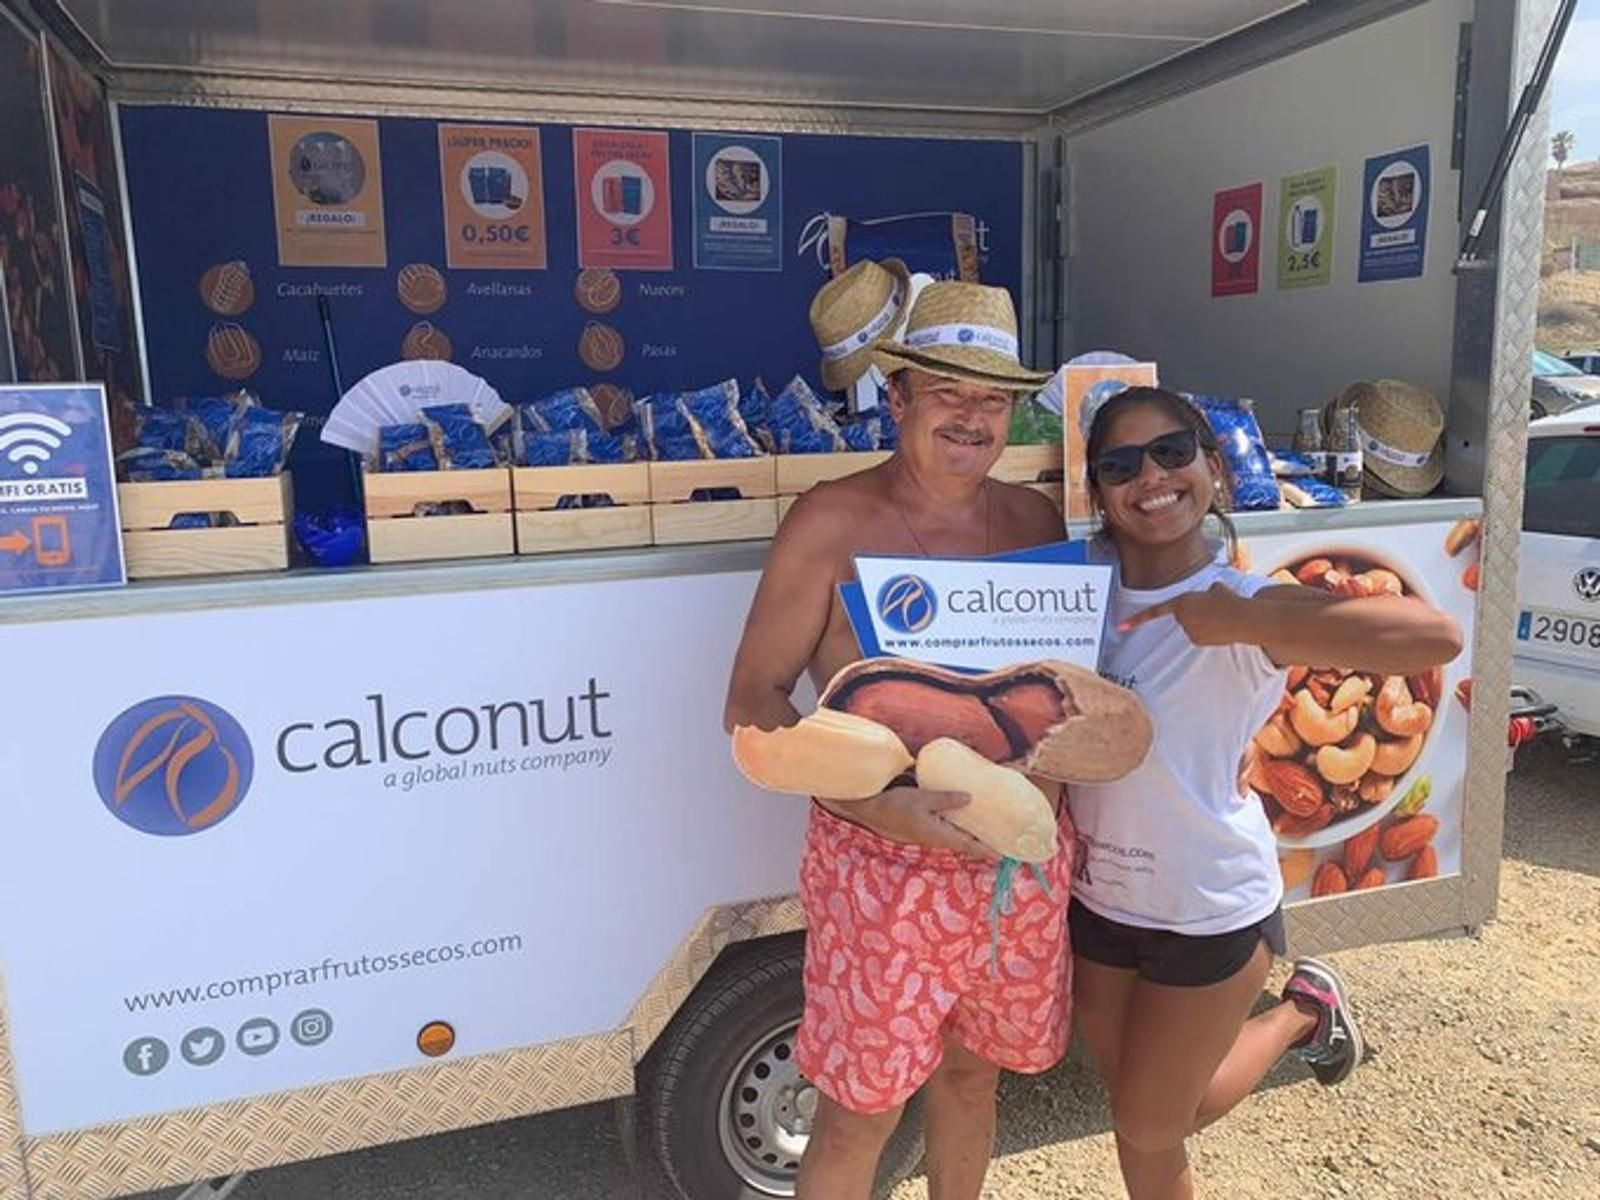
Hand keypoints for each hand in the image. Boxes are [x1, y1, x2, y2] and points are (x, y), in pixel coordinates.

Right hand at [822, 787, 997, 860]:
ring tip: (987, 827)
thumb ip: (946, 799)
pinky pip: (947, 830)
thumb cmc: (895, 805)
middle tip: (1002, 839)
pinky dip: (959, 826)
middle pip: (965, 844)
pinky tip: (962, 816)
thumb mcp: (922, 799)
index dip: (986, 850)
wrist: (871, 809)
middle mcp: (937, 838)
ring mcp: (929, 834)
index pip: (968, 846)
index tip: (1003, 855)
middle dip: (983, 843)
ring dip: (971, 835)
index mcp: (939, 835)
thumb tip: (970, 798)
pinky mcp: (923, 827)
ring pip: (956, 837)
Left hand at [1120, 582, 1250, 645]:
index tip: (1120, 627)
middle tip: (1215, 608)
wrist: (1243, 618)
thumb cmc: (1230, 600)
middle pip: (1185, 614)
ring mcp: (1189, 631)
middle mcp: (1182, 618)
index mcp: (1182, 601)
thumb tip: (1211, 592)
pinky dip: (1209, 632)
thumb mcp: (1217, 589)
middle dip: (1197, 611)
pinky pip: (1200, 634)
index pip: (1155, 611)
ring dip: (1205, 621)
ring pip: (1194, 625)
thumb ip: (1207, 592)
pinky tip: (1221, 627)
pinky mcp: (1198, 641)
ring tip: (1221, 616)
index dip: (1137, 619)